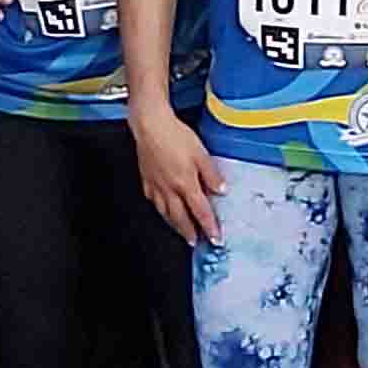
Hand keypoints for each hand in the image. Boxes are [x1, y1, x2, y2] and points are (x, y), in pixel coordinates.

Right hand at [132, 103, 224, 248]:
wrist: (149, 125)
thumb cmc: (174, 135)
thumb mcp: (201, 153)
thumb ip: (212, 174)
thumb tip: (221, 190)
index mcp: (185, 184)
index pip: (201, 212)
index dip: (209, 227)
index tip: (214, 238)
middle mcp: (169, 189)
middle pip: (181, 218)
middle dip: (189, 233)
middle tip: (196, 243)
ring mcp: (156, 186)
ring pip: (165, 213)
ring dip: (175, 226)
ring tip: (181, 232)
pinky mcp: (146, 180)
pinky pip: (154, 201)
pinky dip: (160, 210)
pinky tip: (162, 209)